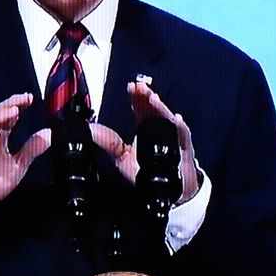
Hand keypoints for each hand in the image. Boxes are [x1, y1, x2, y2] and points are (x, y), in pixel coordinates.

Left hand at [89, 82, 200, 203]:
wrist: (168, 189)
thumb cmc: (147, 172)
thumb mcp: (122, 158)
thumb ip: (108, 143)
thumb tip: (91, 130)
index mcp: (144, 128)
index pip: (140, 107)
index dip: (136, 96)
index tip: (131, 87)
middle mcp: (159, 128)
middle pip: (154, 108)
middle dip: (147, 96)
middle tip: (140, 87)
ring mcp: (173, 136)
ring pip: (167, 118)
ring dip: (161, 108)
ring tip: (153, 99)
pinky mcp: (184, 147)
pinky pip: (183, 135)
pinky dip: (180, 126)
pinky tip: (176, 119)